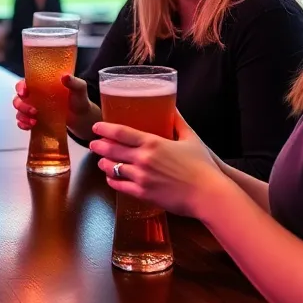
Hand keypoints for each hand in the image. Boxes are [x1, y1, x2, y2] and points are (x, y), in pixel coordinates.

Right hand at [13, 73, 97, 136]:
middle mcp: (34, 96)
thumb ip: (73, 82)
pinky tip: (30, 126)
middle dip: (21, 105)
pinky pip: (22, 122)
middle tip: (34, 111)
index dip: (21, 87)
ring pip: (19, 111)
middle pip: (18, 99)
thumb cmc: (78, 99)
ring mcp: (34, 109)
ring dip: (22, 116)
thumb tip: (65, 76)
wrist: (81, 117)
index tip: (25, 92)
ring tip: (34, 121)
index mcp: (41, 85)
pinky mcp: (35, 120)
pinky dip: (23, 125)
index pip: (24, 83)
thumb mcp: (79, 88)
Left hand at [89, 112, 229, 218]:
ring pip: (113, 169)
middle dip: (99, 146)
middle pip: (112, 150)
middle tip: (93, 143)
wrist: (208, 194)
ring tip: (101, 161)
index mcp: (153, 143)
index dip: (105, 129)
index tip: (97, 127)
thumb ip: (178, 122)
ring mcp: (142, 178)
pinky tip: (111, 178)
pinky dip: (113, 181)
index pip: (121, 133)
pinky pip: (120, 187)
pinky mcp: (144, 194)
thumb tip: (172, 107)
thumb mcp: (191, 138)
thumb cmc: (202, 166)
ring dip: (104, 164)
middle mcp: (143, 159)